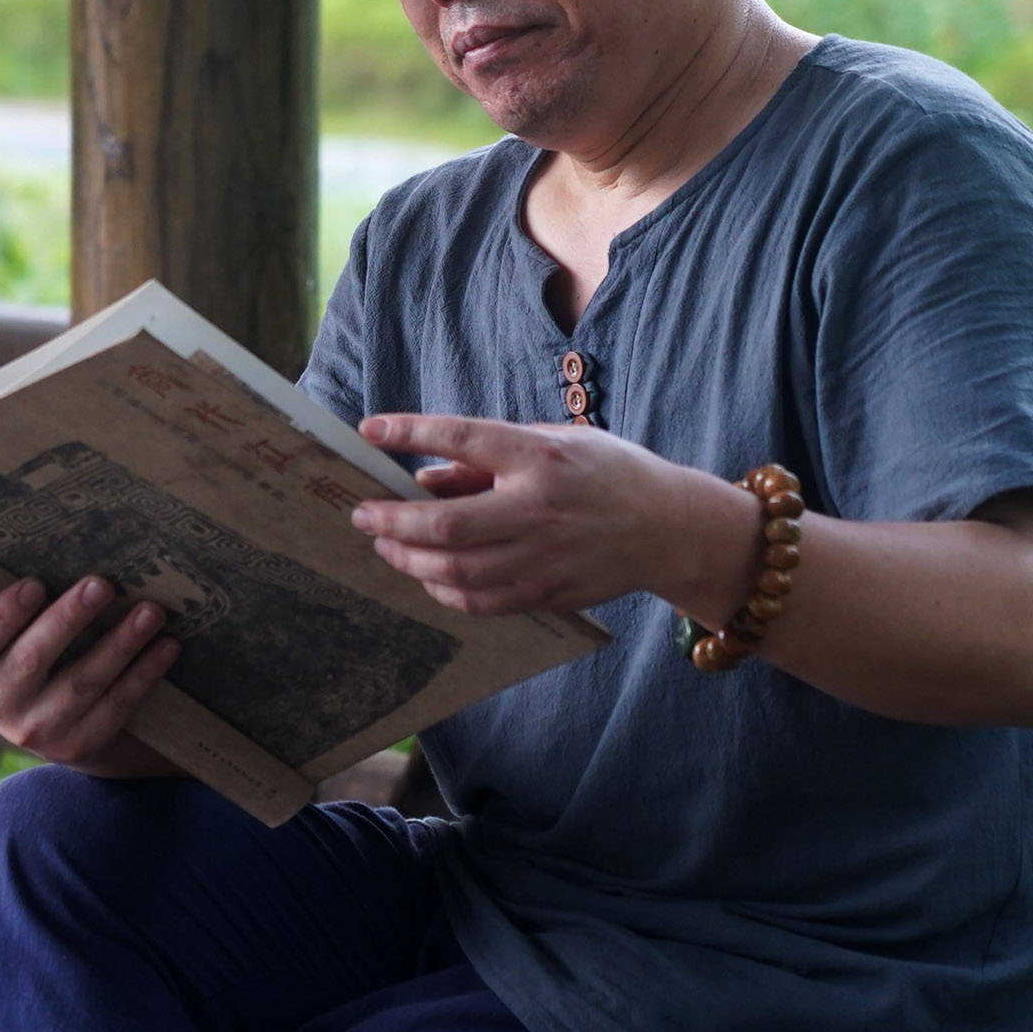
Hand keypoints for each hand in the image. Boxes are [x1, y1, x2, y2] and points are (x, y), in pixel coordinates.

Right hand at [0, 576, 182, 769]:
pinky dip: (143, 678)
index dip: (2, 616)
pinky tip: (166, 647)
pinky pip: (113, 710)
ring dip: (119, 647)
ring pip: (80, 686)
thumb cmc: (7, 638)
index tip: (32, 584)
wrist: (40, 712)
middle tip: (103, 583)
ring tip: (150, 611)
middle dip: (69, 621)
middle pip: (31, 662)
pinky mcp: (76, 746)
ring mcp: (36, 730)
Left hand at [350, 413, 756, 620]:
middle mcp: (541, 508)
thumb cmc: (605, 472)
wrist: (669, 528)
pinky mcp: (549, 594)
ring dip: (408, 559)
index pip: (462, 438)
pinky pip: (480, 602)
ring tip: (385, 544)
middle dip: (391, 520)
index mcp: (541, 456)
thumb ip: (486, 460)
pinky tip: (426, 574)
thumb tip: (422, 479)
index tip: (370, 429)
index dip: (410, 431)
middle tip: (363, 513)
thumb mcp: (552, 442)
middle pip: (446, 524)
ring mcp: (545, 558)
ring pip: (456, 571)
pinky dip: (442, 590)